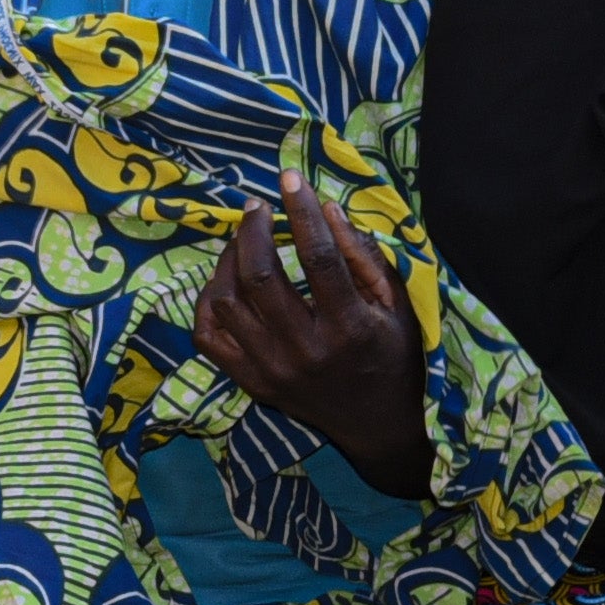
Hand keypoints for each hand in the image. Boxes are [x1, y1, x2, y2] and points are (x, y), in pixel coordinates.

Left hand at [194, 183, 430, 496]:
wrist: (378, 425)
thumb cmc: (394, 355)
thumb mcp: (397, 306)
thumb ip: (363, 256)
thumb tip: (325, 208)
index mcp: (350, 327)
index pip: (317, 257)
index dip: (300, 212)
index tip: (289, 179)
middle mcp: (306, 350)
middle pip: (259, 276)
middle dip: (252, 231)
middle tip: (256, 208)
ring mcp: (272, 370)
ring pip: (225, 302)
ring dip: (228, 262)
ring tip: (243, 242)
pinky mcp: (251, 383)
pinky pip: (207, 336)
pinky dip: (208, 303)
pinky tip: (225, 283)